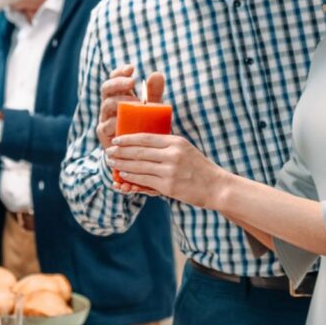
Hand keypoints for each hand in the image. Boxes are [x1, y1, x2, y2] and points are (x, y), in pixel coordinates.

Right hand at [96, 65, 164, 148]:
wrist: (142, 154)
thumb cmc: (147, 127)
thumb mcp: (153, 108)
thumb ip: (154, 92)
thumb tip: (157, 74)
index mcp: (119, 95)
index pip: (115, 79)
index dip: (120, 72)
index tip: (131, 68)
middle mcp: (109, 105)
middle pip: (106, 88)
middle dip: (118, 83)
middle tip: (132, 82)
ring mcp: (105, 119)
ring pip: (106, 104)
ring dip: (119, 101)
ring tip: (135, 103)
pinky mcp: (104, 134)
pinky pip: (106, 125)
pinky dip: (115, 122)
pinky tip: (124, 120)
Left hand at [106, 134, 223, 207]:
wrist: (217, 187)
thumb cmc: (199, 168)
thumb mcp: (185, 149)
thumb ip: (167, 146)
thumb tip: (143, 143)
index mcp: (176, 142)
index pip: (146, 138)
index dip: (128, 139)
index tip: (116, 139)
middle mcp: (172, 154)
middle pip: (139, 151)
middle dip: (121, 152)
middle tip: (108, 152)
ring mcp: (170, 171)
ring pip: (139, 166)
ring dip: (122, 165)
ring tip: (112, 164)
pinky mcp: (169, 186)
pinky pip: (145, 180)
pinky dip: (132, 178)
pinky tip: (124, 176)